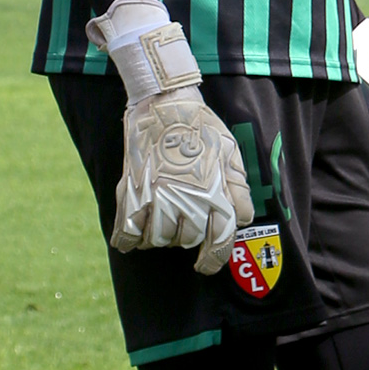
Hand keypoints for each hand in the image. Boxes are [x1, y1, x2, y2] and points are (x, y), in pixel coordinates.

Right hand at [87, 0, 253, 270]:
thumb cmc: (202, 129)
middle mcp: (188, 200)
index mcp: (215, 194)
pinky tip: (132, 236)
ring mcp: (157, 197)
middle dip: (185, 237)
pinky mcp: (131, 191)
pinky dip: (127, 239)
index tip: (203, 266)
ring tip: (159, 221)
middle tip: (180, 220)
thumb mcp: (230, 154)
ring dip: (157, 237)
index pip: (218, 242)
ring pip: (157, 239)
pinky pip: (125, 231)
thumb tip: (242, 219)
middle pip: (186, 240)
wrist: (165, 103)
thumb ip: (239, 190)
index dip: (212, 260)